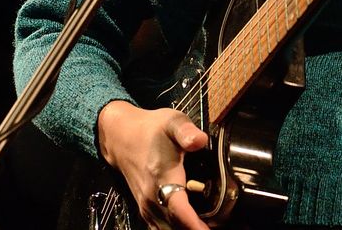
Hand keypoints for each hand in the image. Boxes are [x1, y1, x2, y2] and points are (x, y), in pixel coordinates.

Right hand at [97, 100, 210, 229]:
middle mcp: (152, 198)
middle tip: (220, 224)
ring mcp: (148, 207)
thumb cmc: (150, 130)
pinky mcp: (146, 210)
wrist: (122, 137)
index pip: (179, 209)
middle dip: (197, 228)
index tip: (209, 229)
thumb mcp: (172, 122)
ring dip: (187, 229)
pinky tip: (192, 225)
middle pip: (176, 226)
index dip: (195, 224)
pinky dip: (176, 229)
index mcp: (162, 178)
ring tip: (209, 225)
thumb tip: (200, 140)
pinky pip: (161, 228)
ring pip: (168, 229)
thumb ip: (186, 131)